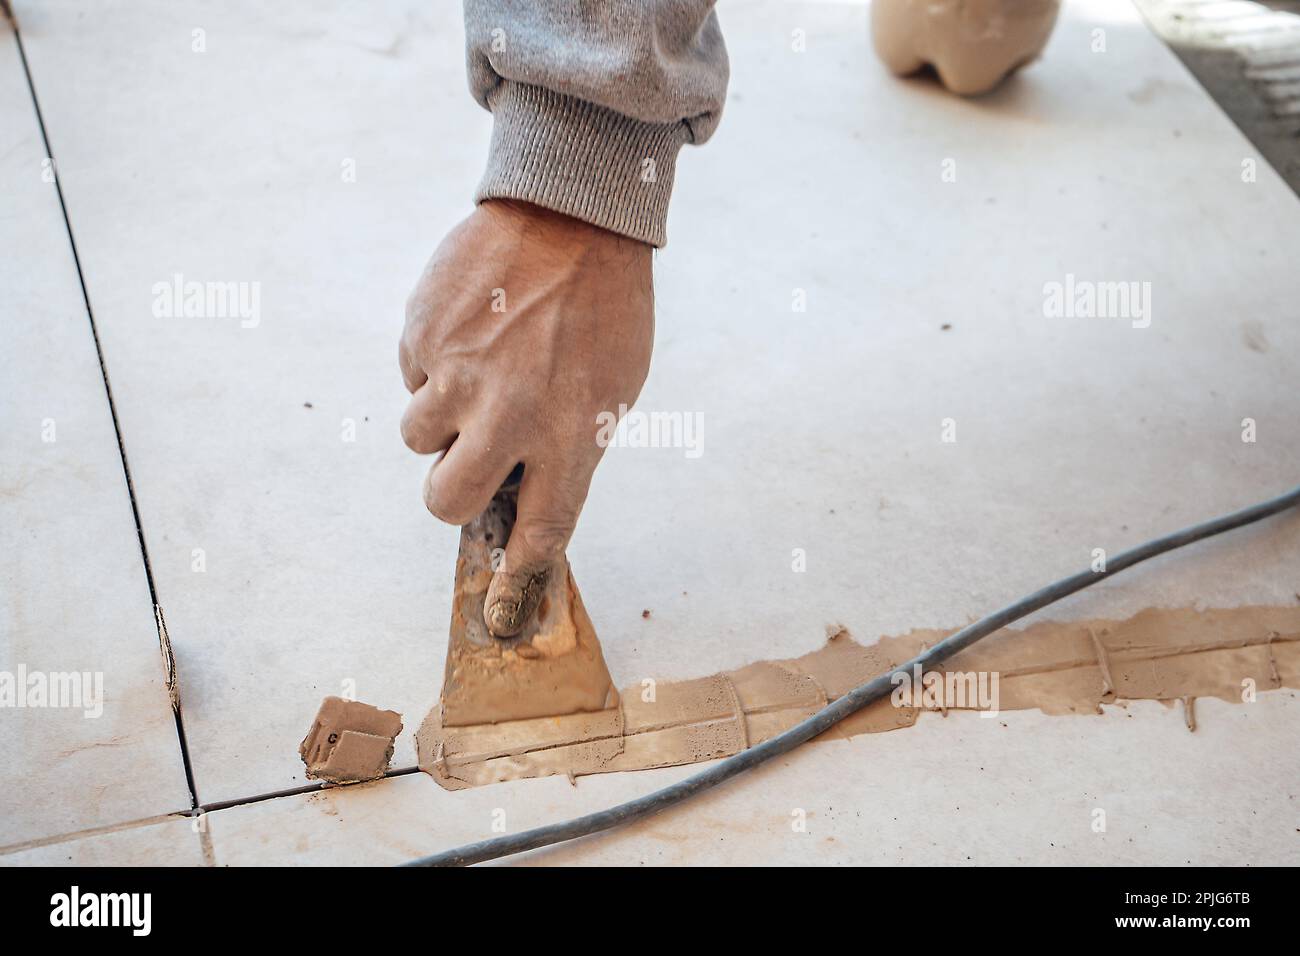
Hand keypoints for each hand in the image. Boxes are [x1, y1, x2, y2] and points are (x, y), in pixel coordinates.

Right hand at [400, 200, 653, 635]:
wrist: (572, 218)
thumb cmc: (603, 310)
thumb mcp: (612, 389)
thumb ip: (567, 446)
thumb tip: (526, 494)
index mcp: (569, 435)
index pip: (539, 529)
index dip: (517, 571)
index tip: (504, 596)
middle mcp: (509, 415)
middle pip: (446, 501)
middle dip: (448, 492)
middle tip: (464, 464)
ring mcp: (459, 375)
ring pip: (416, 438)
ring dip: (439, 419)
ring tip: (477, 373)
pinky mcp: (423, 336)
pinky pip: (410, 376)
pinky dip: (432, 364)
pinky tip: (471, 329)